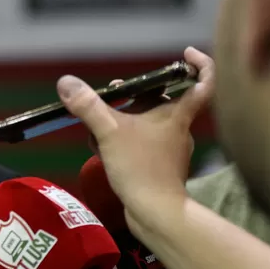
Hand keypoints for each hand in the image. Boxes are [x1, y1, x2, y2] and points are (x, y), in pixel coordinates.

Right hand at [57, 47, 214, 217]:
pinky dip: (124, 141)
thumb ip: (88, 106)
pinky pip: (142, 143)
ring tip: (100, 125)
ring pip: (149, 123)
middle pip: (163, 101)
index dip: (200, 63)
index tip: (185, 53)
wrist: (156, 215)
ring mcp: (171, 150)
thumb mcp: (110, 133)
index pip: (203, 82)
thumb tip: (66, 82)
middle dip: (136, 94)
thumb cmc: (141, 169)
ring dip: (125, 119)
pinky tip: (104, 149)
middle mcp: (179, 129)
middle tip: (114, 90)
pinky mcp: (160, 168)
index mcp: (177, 115)